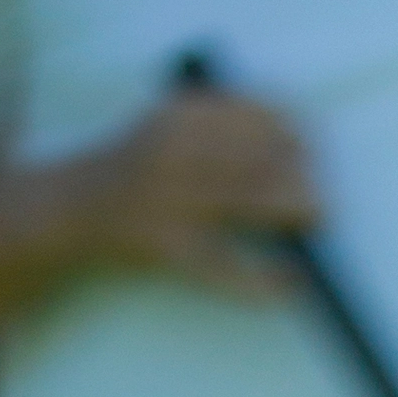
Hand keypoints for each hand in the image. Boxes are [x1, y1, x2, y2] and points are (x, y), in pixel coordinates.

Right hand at [61, 89, 320, 302]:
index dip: (291, 132)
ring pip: (246, 202)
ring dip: (291, 214)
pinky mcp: (168, 249)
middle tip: (323, 201)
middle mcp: (172, 153)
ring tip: (317, 223)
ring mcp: (168, 202)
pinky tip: (295, 282)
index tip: (312, 149)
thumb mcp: (170, 124)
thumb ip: (221, 121)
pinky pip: (226, 268)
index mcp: (176, 118)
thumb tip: (297, 132)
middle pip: (254, 158)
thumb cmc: (136, 165)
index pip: (249, 114)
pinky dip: (266, 280)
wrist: (74, 207)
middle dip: (299, 179)